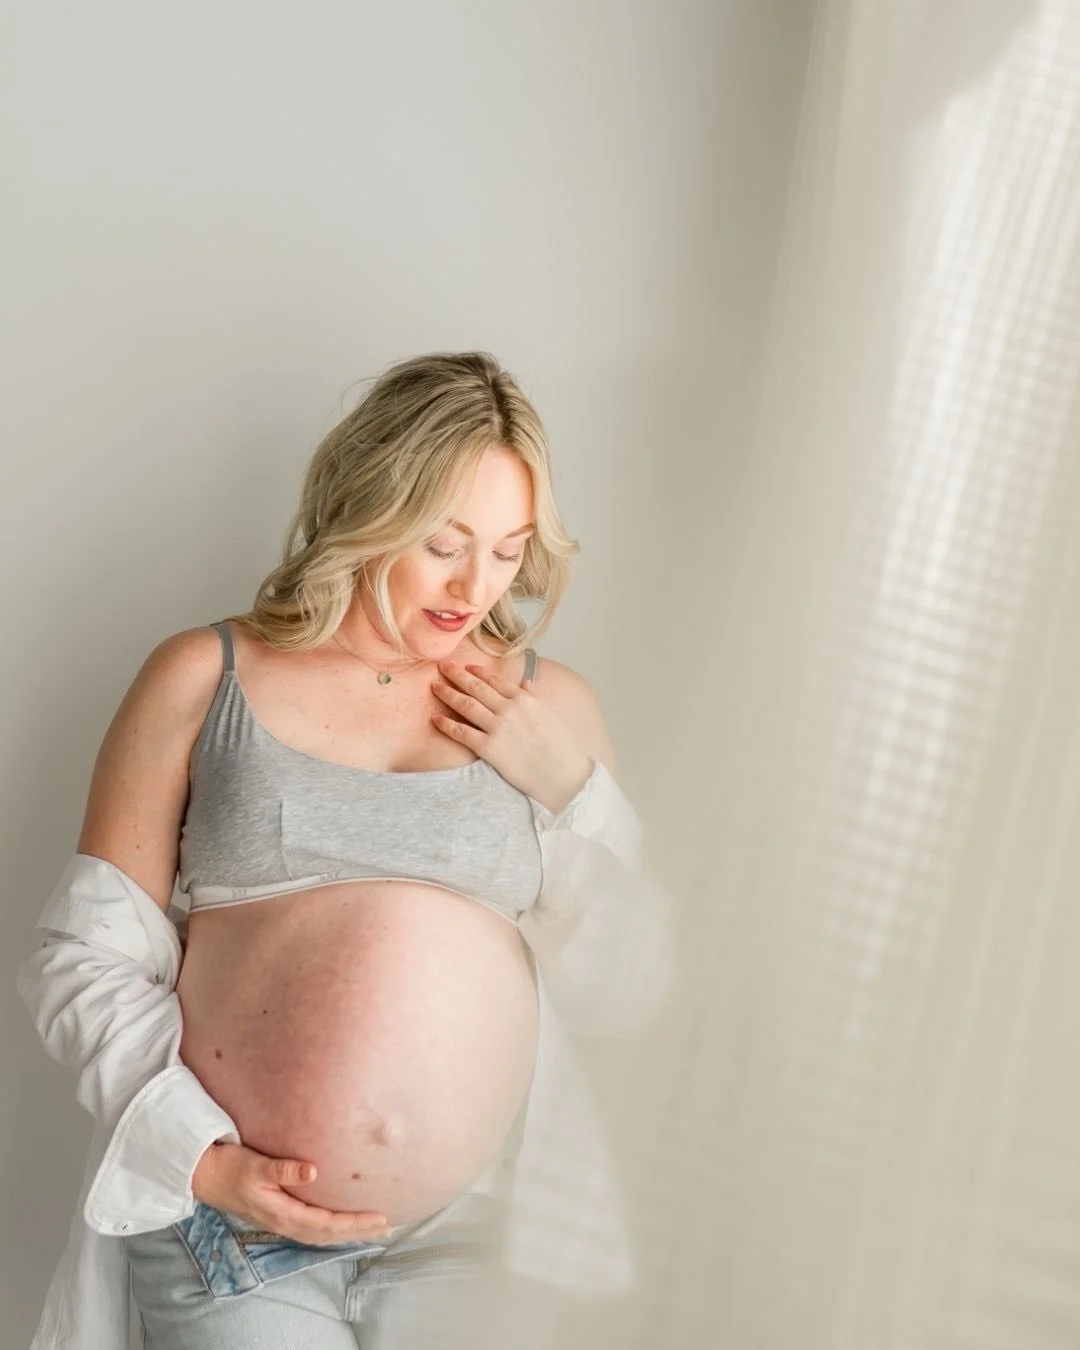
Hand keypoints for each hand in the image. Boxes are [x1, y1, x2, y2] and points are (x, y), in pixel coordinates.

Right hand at [192, 1141, 391, 1246]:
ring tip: (370, 1226)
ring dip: (346, 1230)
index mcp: (282, 1214)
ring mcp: (280, 1219)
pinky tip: (338, 1219)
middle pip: (328, 1233)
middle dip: (357, 1231)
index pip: (326, 1224)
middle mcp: (284, 1221)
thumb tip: (313, 1170)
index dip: (354, 1223)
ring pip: (320, 1231)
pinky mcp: (277, 1212)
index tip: (379, 1218)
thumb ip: (283, 1170)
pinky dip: (330, 1225)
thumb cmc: (229, 1167)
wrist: (202, 1174)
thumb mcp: (255, 1166)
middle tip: (386, 1226)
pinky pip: (311, 1225)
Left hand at [430, 659, 592, 811]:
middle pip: (476, 687)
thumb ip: (534, 697)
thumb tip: (527, 681)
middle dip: (457, 675)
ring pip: (466, 705)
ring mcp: (498, 728)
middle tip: (442, 666)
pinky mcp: (489, 748)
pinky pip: (461, 732)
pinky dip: (446, 724)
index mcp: (524, 699)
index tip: (466, 667)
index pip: (495, 680)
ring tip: (434, 686)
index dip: (477, 672)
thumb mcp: (549, 715)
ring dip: (447, 694)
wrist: (562, 775)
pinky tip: (435, 718)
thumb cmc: (560, 747)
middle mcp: (509, 709)